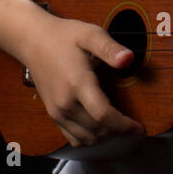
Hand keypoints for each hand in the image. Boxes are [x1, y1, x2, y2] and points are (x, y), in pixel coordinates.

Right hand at [21, 14, 146, 147]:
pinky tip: (99, 127)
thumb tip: (128, 59)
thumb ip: (110, 48)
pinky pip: (73, 138)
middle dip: (119, 131)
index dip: (124, 125)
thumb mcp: (89, 34)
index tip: (139, 128)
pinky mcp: (53, 115)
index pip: (103, 116)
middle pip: (98, 130)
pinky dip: (89, 138)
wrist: (33, 41)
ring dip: (105, 136)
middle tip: (132, 124)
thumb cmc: (64, 36)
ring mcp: (57, 111)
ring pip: (86, 139)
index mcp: (78, 83)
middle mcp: (65, 103)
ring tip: (118, 125)